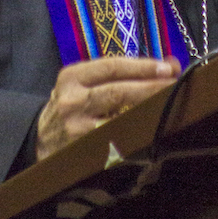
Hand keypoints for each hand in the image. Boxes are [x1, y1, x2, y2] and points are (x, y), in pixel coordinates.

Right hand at [36, 55, 180, 160]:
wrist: (40, 140)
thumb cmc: (73, 104)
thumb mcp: (88, 81)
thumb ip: (126, 72)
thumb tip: (170, 64)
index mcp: (72, 77)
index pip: (112, 66)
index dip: (143, 66)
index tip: (168, 68)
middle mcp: (72, 101)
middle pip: (118, 92)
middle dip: (151, 88)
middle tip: (176, 86)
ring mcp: (76, 130)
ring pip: (120, 120)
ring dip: (148, 114)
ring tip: (172, 107)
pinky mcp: (84, 154)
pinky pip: (117, 144)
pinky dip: (138, 136)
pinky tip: (155, 132)